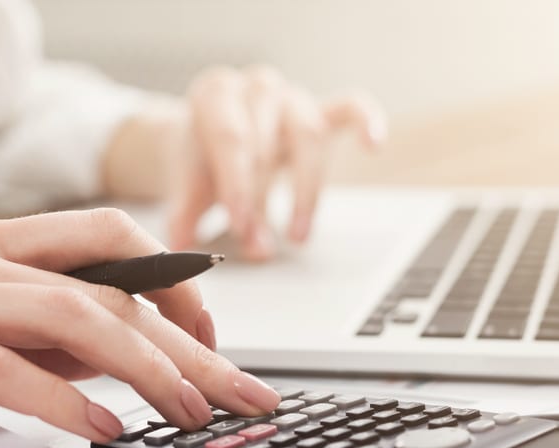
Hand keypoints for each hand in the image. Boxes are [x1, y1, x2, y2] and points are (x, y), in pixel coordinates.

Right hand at [0, 209, 280, 441]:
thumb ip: (34, 325)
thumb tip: (117, 356)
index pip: (110, 241)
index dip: (174, 284)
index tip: (212, 337)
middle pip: (110, 288)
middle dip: (190, 342)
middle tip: (242, 389)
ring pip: (69, 316)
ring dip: (145, 368)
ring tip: (192, 411)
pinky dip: (59, 398)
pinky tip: (103, 426)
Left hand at [102, 66, 386, 260]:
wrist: (207, 134)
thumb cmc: (201, 157)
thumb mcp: (186, 184)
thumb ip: (186, 216)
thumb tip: (187, 249)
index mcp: (215, 95)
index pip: (232, 138)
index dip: (237, 184)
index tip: (241, 225)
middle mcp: (256, 88)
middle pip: (268, 142)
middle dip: (262, 199)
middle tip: (257, 244)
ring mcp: (291, 97)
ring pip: (308, 134)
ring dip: (304, 191)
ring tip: (298, 236)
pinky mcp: (322, 110)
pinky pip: (352, 107)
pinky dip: (367, 122)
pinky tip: (373, 145)